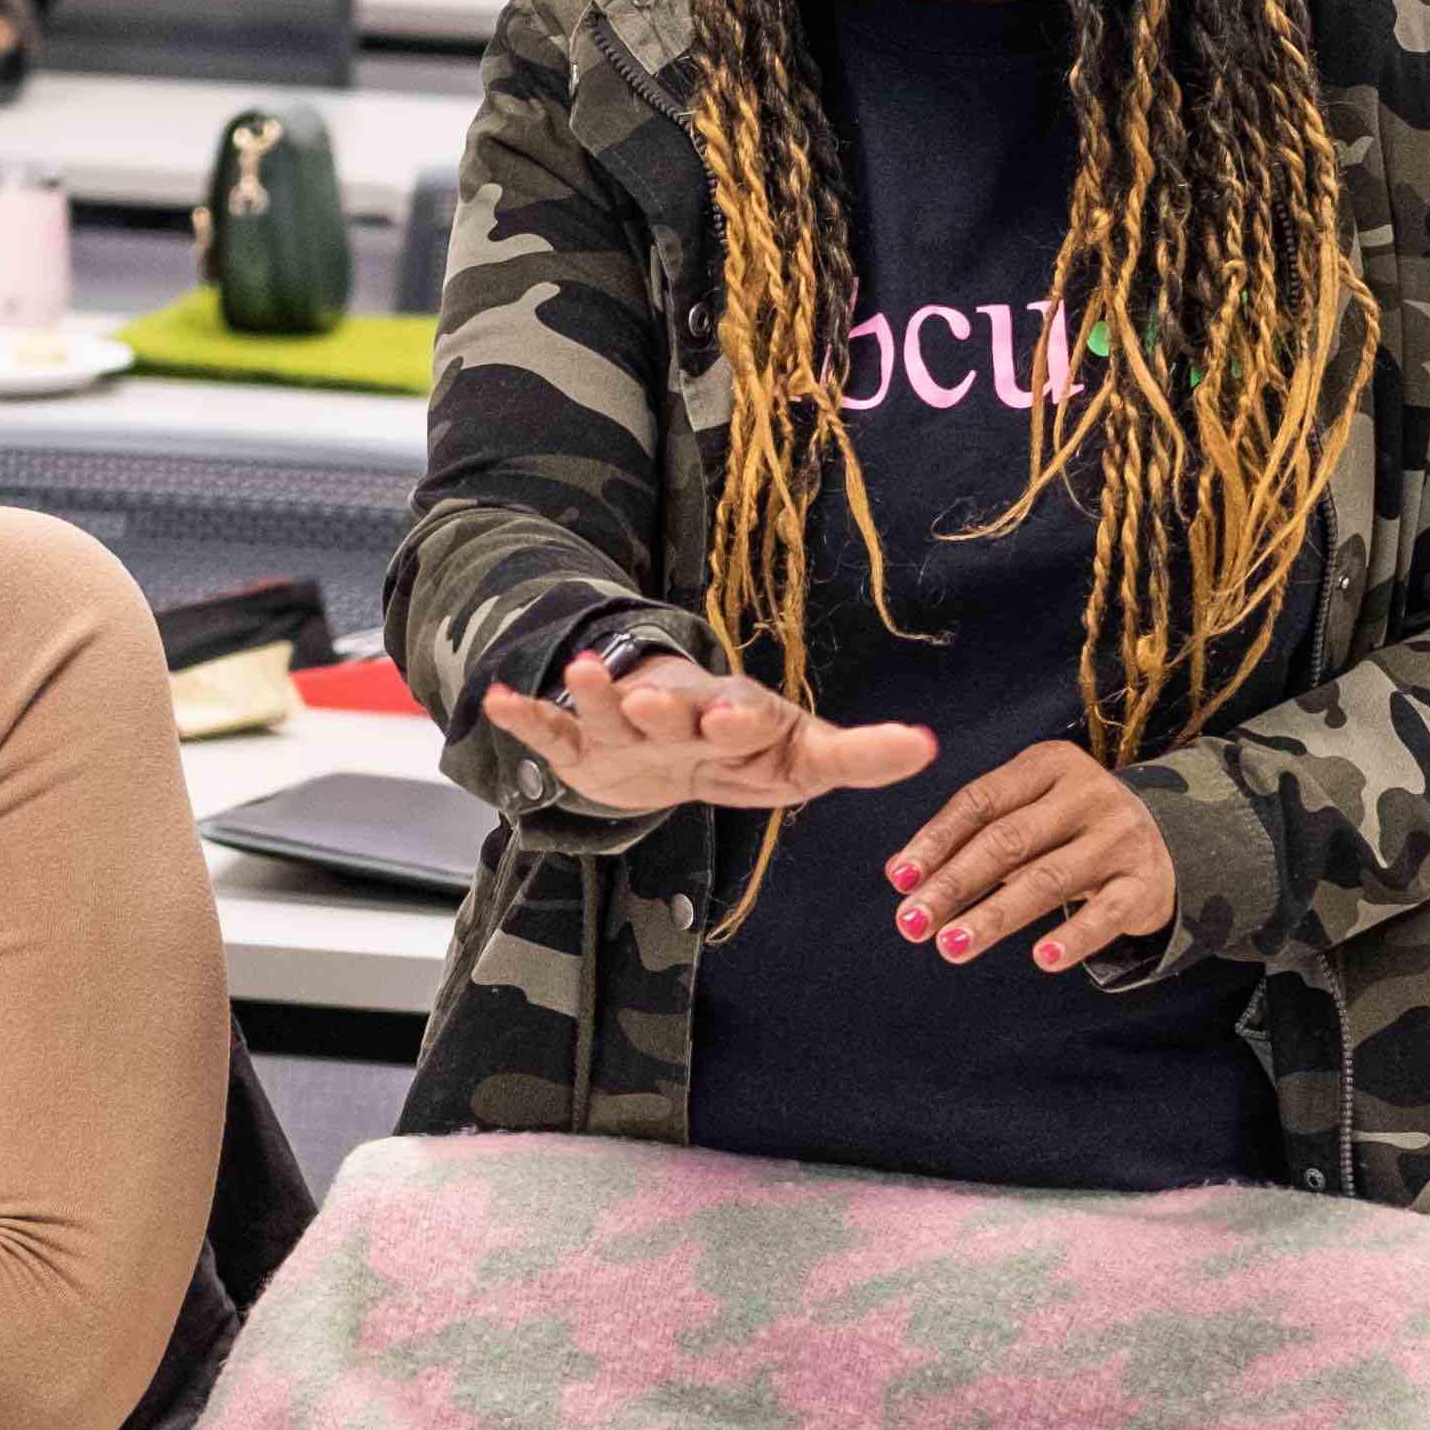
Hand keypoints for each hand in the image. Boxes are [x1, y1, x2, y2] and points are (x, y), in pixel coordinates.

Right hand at [476, 651, 931, 820]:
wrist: (668, 744)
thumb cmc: (744, 751)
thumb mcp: (802, 759)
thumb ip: (859, 755)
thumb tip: (932, 745)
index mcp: (736, 723)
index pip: (746, 720)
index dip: (743, 721)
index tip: (740, 717)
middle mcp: (680, 719)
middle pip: (673, 713)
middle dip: (664, 706)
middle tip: (650, 695)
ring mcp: (628, 732)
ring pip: (611, 714)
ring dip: (597, 694)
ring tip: (580, 671)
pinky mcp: (584, 749)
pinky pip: (552, 734)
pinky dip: (526, 718)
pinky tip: (496, 700)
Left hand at [886, 740, 1179, 973]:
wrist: (1168, 841)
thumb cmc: (1071, 830)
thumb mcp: (1025, 816)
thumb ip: (967, 837)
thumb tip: (899, 873)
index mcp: (1048, 765)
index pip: (980, 801)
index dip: (936, 841)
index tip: (899, 881)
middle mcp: (1086, 793)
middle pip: (1008, 840)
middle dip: (954, 885)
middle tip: (912, 923)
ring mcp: (1119, 837)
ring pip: (1048, 879)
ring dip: (995, 916)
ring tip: (952, 946)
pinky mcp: (1145, 882)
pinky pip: (1106, 914)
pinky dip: (1075, 937)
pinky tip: (1043, 959)